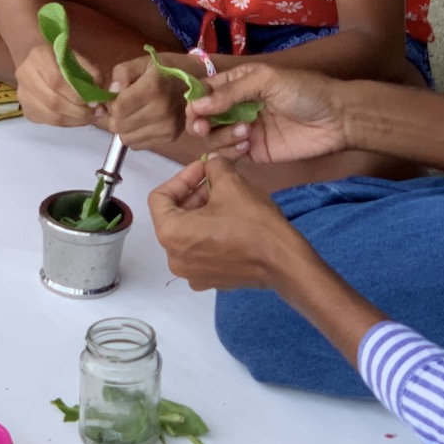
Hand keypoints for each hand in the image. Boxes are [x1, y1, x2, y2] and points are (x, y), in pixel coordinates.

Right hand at [16, 42, 103, 126]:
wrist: (37, 61)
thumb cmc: (61, 58)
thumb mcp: (77, 57)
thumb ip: (90, 71)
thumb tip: (101, 92)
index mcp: (38, 56)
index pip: (57, 81)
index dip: (77, 95)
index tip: (94, 101)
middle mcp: (25, 75)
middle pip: (53, 101)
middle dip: (78, 111)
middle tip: (94, 112)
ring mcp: (22, 94)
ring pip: (50, 115)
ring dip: (74, 120)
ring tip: (89, 117)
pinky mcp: (25, 109)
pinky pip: (48, 122)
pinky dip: (66, 123)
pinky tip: (77, 119)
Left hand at [104, 51, 191, 150]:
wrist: (199, 81)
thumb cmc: (167, 69)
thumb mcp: (143, 62)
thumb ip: (122, 74)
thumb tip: (111, 93)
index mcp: (153, 87)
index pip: (117, 108)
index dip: (110, 104)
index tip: (115, 97)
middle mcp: (161, 111)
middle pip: (119, 126)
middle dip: (115, 116)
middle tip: (122, 106)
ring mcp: (167, 127)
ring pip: (126, 138)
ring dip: (124, 128)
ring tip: (133, 113)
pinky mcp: (170, 137)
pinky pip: (138, 145)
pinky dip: (135, 135)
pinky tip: (143, 122)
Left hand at [148, 153, 309, 290]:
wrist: (284, 261)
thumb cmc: (253, 222)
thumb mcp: (232, 183)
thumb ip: (214, 167)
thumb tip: (211, 163)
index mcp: (170, 233)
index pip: (159, 197)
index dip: (181, 177)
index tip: (203, 169)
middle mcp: (174, 257)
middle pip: (173, 216)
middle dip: (194, 194)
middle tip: (216, 181)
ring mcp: (191, 273)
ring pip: (187, 234)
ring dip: (202, 213)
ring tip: (226, 199)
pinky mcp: (208, 281)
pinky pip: (200, 251)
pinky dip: (210, 235)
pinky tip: (231, 223)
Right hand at [187, 62, 350, 163]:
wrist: (337, 119)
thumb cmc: (305, 90)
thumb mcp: (266, 80)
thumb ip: (231, 92)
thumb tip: (197, 105)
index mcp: (239, 83)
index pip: (206, 91)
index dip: (196, 101)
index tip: (194, 111)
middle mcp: (238, 106)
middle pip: (205, 117)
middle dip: (201, 122)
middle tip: (205, 128)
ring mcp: (245, 130)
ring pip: (214, 137)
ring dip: (221, 136)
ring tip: (244, 132)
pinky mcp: (255, 152)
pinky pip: (230, 155)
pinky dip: (230, 152)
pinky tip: (247, 145)